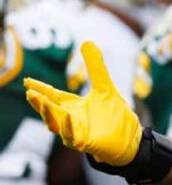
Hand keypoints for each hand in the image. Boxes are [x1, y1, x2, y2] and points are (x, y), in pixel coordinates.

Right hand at [24, 41, 141, 165]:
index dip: (41, 89)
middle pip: (50, 110)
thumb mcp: (105, 87)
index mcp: (74, 106)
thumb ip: (96, 67)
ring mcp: (77, 132)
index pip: (53, 95)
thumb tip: (87, 42)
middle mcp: (72, 119)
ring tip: (42, 103)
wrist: (130, 139)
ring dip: (49, 114)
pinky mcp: (86, 143)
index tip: (28, 81)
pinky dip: (69, 129)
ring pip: (57, 124)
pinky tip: (68, 118)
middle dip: (40, 102)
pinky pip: (73, 138)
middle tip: (30, 92)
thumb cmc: (115, 116)